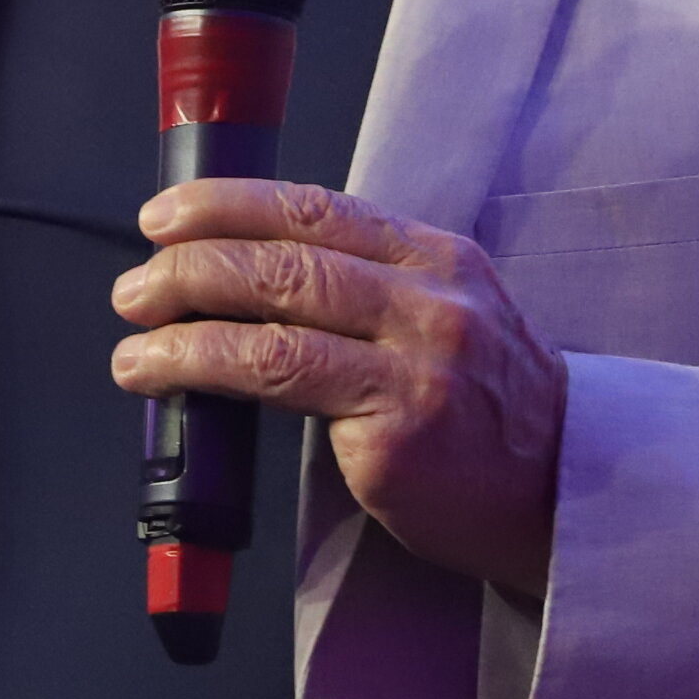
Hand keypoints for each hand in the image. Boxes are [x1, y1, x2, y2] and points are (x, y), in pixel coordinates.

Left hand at [108, 180, 566, 597]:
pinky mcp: (396, 435)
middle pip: (286, 261)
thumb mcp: (452, 317)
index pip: (318, 208)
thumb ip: (373, 286)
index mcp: (439, 259)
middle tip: (135, 285)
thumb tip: (249, 275)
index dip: (229, 204)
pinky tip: (171, 383)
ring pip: (274, 324)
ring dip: (184, 328)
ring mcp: (416, 368)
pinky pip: (282, 390)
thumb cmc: (490, 411)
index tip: (167, 215)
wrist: (565, 494)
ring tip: (133, 341)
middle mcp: (431, 302)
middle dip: (190, 265)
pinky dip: (209, 376)